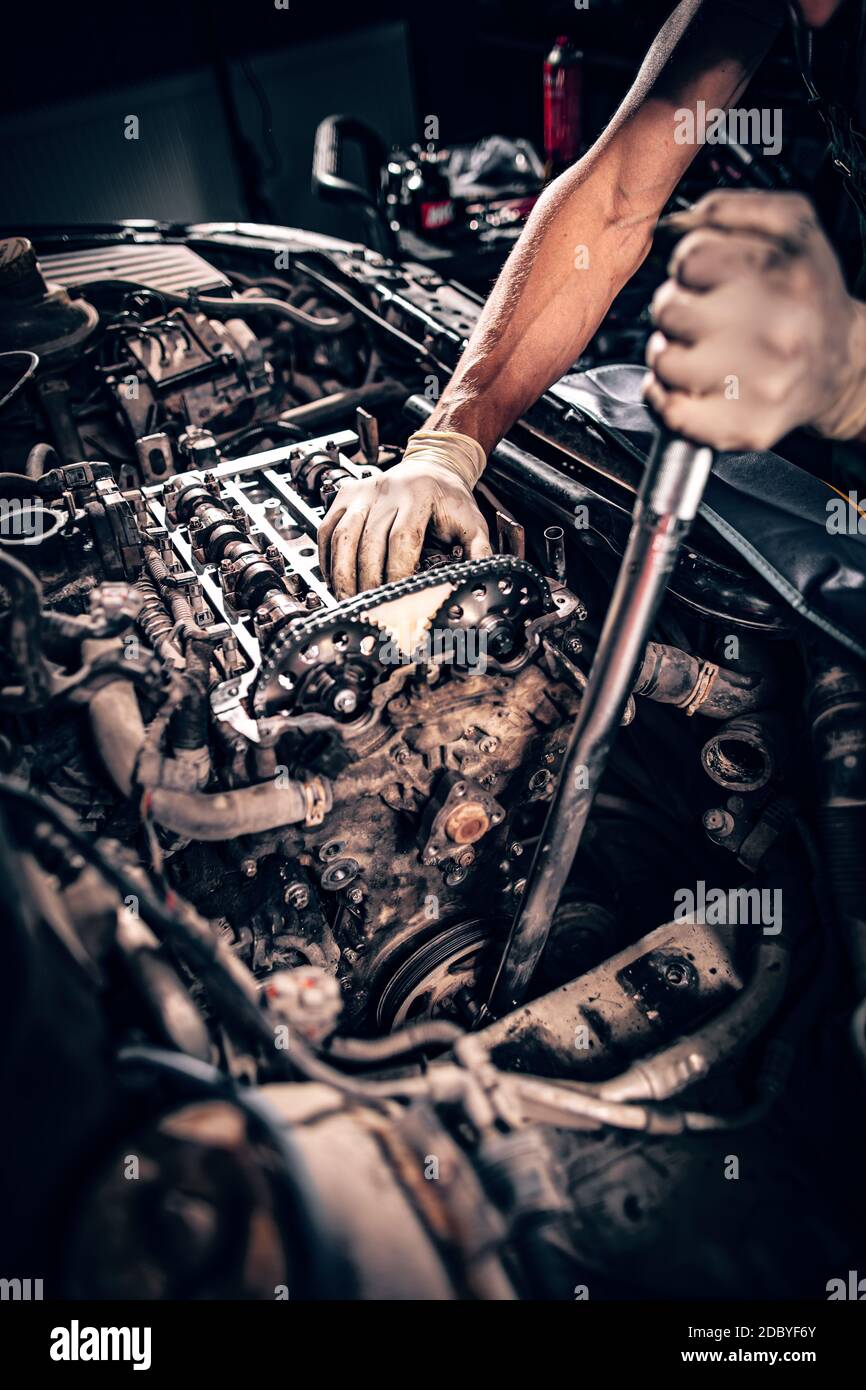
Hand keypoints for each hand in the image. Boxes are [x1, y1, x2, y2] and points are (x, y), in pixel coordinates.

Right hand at [318, 431, 491, 598]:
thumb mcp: (472, 521)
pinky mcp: (345, 495)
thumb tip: (481, 580)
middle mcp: (386, 491)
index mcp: (419, 495)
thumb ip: (479, 552)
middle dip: (367, 580)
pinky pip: (327, 528)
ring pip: (342, 536)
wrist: (432, 465)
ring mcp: (362, 492)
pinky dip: (326, 557)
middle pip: (368, 541)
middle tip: (370, 608)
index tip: (397, 598)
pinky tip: (333, 579)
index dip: (397, 572)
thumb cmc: (450, 498)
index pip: (402, 539)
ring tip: (348, 600)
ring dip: (342, 573)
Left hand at [643, 190, 865, 451]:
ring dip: (669, 353)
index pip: (690, 259)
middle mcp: (774, 329)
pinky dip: (665, 397)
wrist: (843, 365)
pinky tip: (686, 382)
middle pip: (670, 309)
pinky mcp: (743, 425)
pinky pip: (672, 411)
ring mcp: (759, 383)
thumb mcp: (792, 229)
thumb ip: (731, 210)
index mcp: (782, 273)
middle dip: (676, 309)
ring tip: (697, 349)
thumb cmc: (807, 296)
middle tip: (701, 316)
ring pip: (665, 361)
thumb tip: (678, 222)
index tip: (704, 278)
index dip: (688, 267)